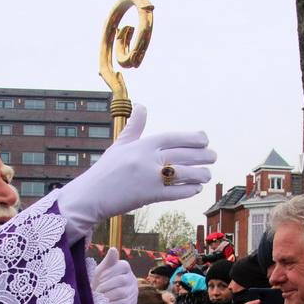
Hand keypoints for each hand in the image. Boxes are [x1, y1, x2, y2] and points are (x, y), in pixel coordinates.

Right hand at [55, 105, 214, 241]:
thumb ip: (135, 128)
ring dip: (199, 174)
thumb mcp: (119, 146)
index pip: (173, 137)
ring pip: (183, 174)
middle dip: (202, 156)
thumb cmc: (106, 171)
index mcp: (141, 145)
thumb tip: (141, 106)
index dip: (192, 138)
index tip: (204, 139)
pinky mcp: (149, 196)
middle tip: (213, 156)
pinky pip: (175, 192)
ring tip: (207, 174)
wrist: (90, 196)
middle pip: (183, 155)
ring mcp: (149, 178)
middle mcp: (147, 159)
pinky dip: (188, 190)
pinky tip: (195, 188)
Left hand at [92, 248, 137, 303]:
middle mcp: (131, 278)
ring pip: (121, 292)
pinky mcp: (131, 303)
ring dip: (107, 296)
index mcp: (125, 267)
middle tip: (95, 290)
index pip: (121, 266)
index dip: (109, 272)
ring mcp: (132, 291)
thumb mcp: (103, 270)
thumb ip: (108, 261)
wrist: (108, 299)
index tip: (99, 278)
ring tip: (97, 298)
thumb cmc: (104, 281)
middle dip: (106, 286)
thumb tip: (113, 249)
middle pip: (121, 280)